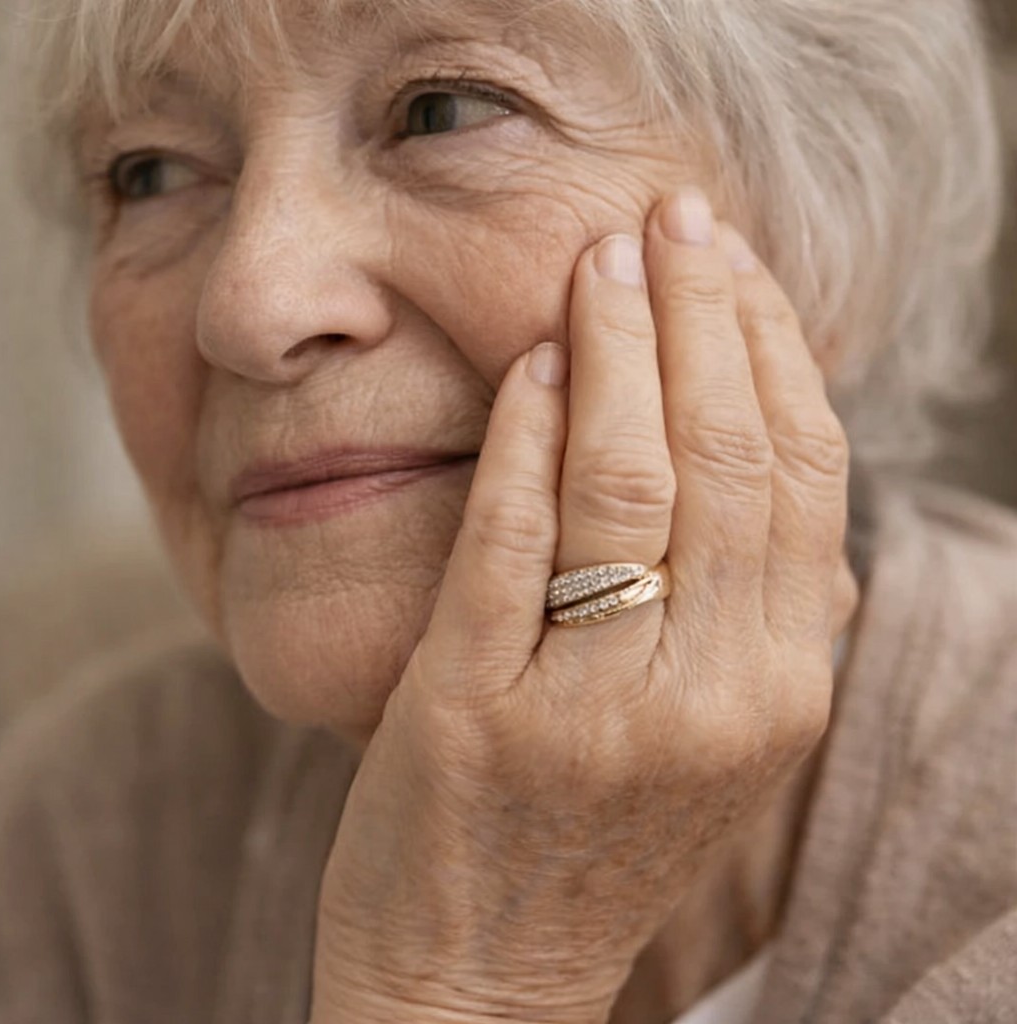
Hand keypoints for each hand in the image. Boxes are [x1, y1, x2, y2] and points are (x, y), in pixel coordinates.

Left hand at [310, 189, 856, 1023]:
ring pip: (627, 481)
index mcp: (779, 692)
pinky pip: (511, 538)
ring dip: (616, 349)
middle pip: (728, 458)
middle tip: (672, 218)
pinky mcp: (474, 706)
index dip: (772, 348)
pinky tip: (529, 361)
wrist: (480, 978)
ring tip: (602, 262)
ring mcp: (590, 706)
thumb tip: (764, 442)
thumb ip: (748, 604)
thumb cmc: (592, 839)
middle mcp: (708, 699)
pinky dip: (524, 434)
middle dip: (701, 314)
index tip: (734, 258)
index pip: (803, 476)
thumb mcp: (710, 730)